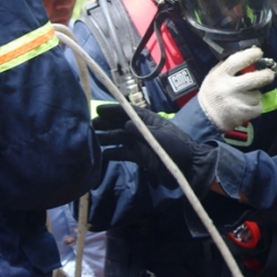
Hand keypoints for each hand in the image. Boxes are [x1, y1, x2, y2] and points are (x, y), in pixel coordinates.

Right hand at [93, 104, 217, 193]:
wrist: (188, 166)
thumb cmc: (177, 147)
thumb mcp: (160, 137)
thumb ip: (142, 131)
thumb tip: (124, 124)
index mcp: (149, 120)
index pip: (128, 112)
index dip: (113, 110)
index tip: (98, 109)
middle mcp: (142, 129)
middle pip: (120, 124)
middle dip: (105, 124)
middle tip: (89, 125)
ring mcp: (140, 143)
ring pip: (119, 138)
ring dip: (106, 138)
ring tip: (90, 139)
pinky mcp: (140, 156)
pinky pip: (123, 152)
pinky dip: (112, 153)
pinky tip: (101, 154)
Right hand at [198, 47, 274, 131]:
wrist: (207, 117)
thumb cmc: (213, 93)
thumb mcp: (214, 75)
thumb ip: (228, 66)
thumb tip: (249, 55)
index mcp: (220, 75)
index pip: (236, 61)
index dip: (250, 54)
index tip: (259, 52)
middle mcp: (228, 88)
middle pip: (253, 79)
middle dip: (266, 75)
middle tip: (269, 74)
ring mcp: (236, 102)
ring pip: (257, 94)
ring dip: (255, 94)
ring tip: (245, 96)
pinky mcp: (243, 114)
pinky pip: (258, 106)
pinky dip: (256, 106)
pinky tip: (246, 106)